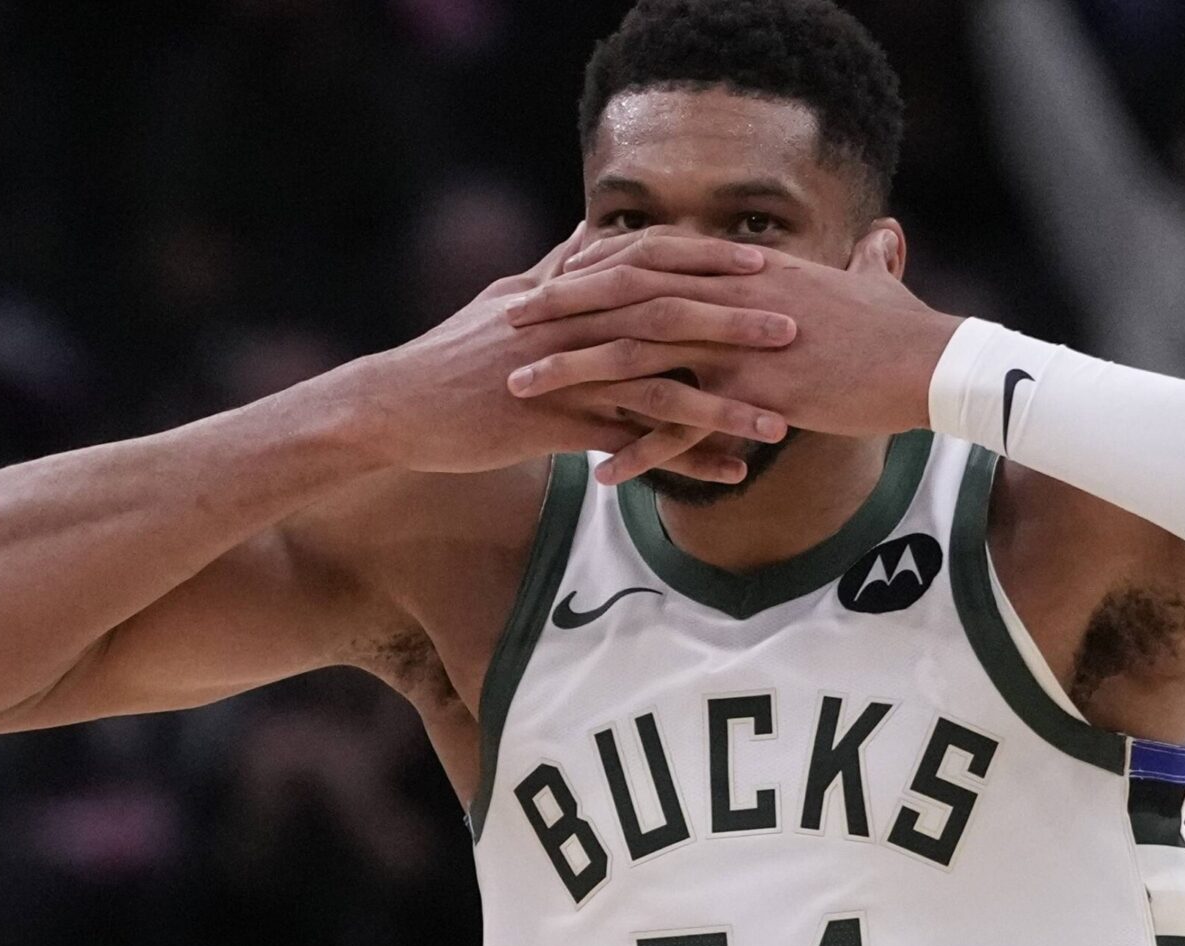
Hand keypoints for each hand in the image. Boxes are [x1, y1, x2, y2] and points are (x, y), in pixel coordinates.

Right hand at [318, 225, 794, 480]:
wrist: (389, 409)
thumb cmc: (448, 359)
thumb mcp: (504, 300)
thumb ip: (557, 267)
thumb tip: (591, 228)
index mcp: (563, 291)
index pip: (647, 262)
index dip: (707, 259)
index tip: (765, 260)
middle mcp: (567, 324)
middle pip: (664, 313)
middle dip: (733, 320)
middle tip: (795, 328)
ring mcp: (557, 374)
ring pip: (654, 383)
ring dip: (722, 403)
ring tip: (779, 422)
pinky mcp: (547, 425)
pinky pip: (628, 444)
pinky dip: (681, 460)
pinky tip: (727, 477)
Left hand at [504, 229, 964, 481]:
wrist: (937, 367)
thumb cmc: (908, 331)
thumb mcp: (877, 284)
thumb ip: (864, 265)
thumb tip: (881, 240)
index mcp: (749, 273)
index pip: (655, 261)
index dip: (598, 270)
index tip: (552, 280)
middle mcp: (733, 301)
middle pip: (627, 297)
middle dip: (562, 311)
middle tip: (507, 325)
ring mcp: (742, 346)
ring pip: (638, 354)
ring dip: (575, 373)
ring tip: (523, 392)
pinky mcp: (758, 394)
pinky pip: (682, 424)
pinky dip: (637, 449)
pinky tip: (600, 471)